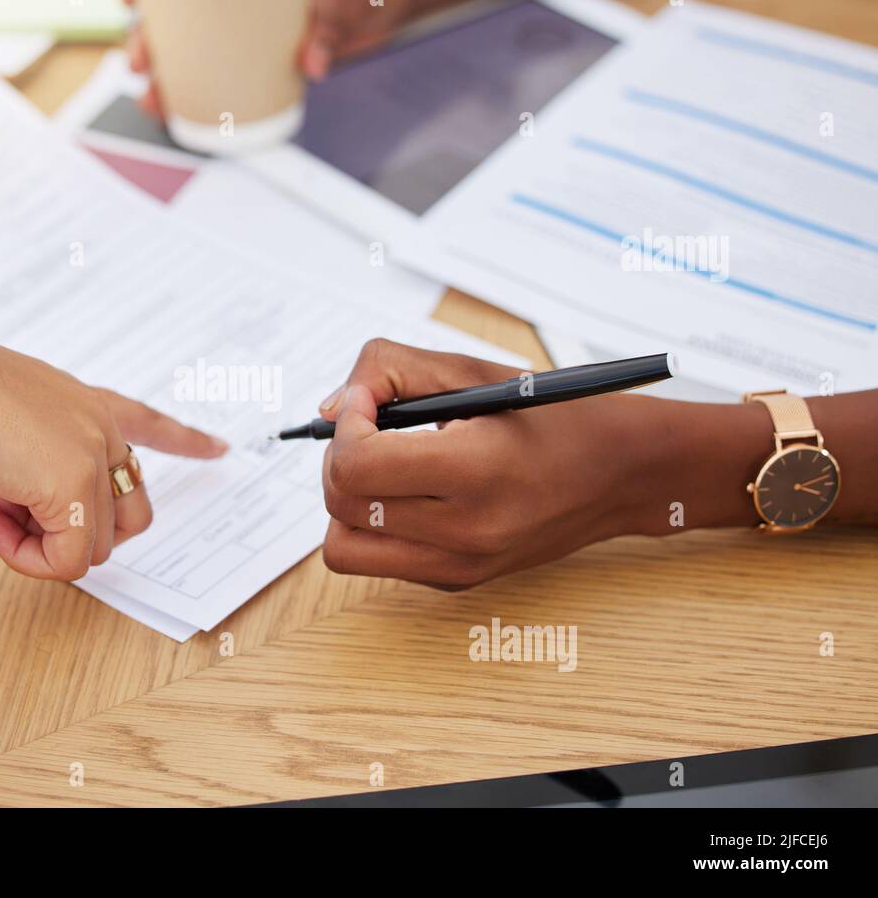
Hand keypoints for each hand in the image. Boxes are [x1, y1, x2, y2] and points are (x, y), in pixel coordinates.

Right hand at [0, 303, 227, 582]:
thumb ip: (25, 459)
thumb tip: (27, 510)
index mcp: (77, 399)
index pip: (146, 420)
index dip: (183, 439)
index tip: (217, 448)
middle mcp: (96, 422)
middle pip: (125, 516)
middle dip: (73, 532)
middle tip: (8, 512)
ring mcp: (91, 451)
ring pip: (96, 546)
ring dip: (38, 544)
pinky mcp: (73, 484)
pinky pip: (69, 561)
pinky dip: (27, 559)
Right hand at [125, 0, 508, 115]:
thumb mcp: (345, 2)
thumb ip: (326, 30)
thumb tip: (312, 64)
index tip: (130, 2)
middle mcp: (238, 0)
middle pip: (174, 18)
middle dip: (146, 42)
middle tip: (142, 64)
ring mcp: (245, 31)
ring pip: (189, 52)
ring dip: (165, 78)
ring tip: (153, 100)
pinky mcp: (260, 59)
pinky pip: (220, 77)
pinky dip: (197, 95)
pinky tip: (178, 112)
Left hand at [317, 339, 768, 589]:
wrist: (624, 474)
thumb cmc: (553, 415)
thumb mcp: (473, 372)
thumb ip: (391, 372)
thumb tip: (328, 411)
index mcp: (475, 473)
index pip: (356, 468)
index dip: (345, 427)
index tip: (366, 404)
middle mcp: (465, 533)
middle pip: (341, 509)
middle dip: (337, 461)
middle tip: (369, 430)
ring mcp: (460, 567)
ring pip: (345, 550)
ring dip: (348, 503)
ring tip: (383, 467)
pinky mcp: (457, 582)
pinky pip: (379, 560)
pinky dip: (376, 525)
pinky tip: (413, 491)